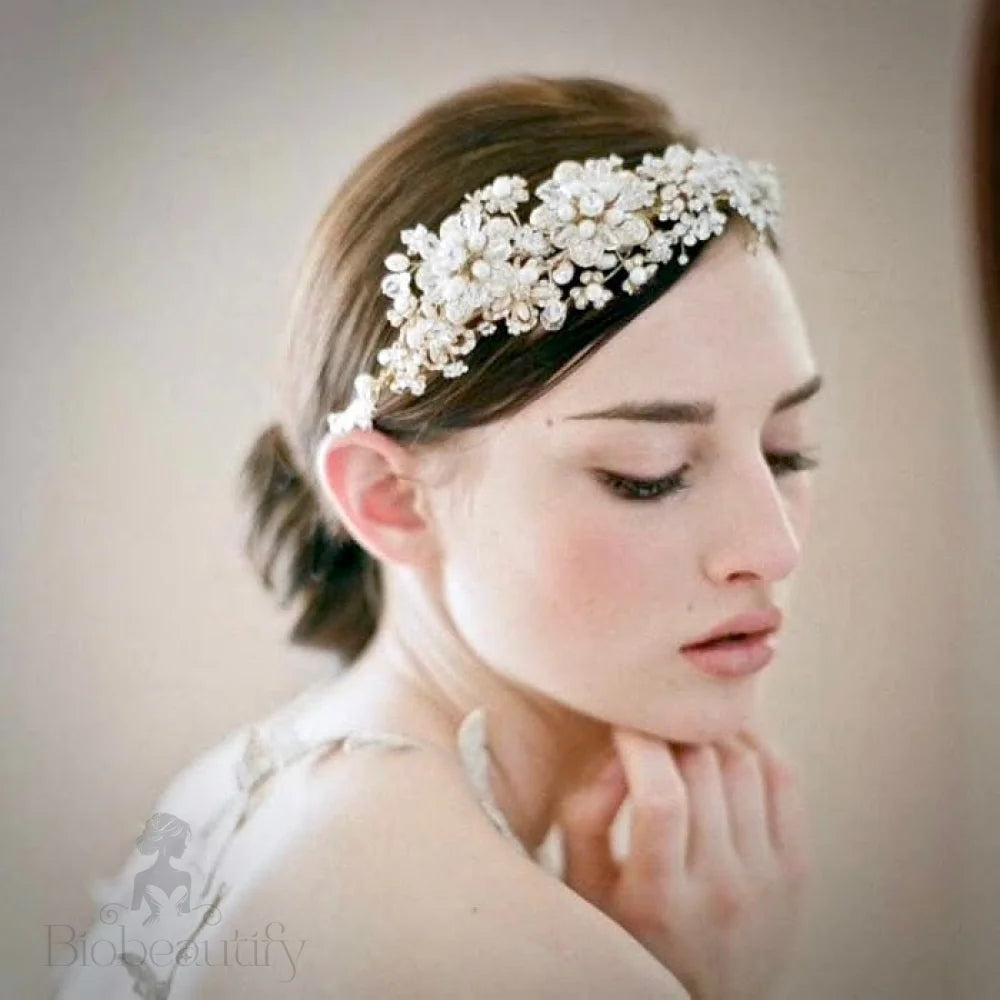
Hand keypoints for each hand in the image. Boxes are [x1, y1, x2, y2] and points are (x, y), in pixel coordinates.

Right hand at [556, 726, 809, 999]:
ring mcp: (766, 880)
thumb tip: (618, 751)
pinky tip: (725, 738)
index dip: (639, 743)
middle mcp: (721, 891)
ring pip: (744, 764)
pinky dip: (754, 743)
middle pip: (704, 771)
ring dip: (709, 732)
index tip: (621, 721)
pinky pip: (783, 778)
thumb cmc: (626, 934)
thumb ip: (585, 815)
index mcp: (659, 900)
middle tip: (650, 720)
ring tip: (682, 729)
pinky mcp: (796, 869)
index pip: (661, 798)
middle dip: (670, 730)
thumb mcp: (584, 886)